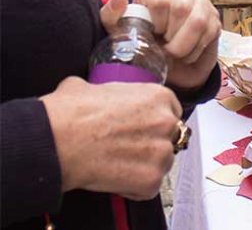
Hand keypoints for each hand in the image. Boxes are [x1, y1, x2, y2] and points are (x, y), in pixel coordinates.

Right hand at [41, 77, 181, 199]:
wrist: (57, 141)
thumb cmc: (71, 114)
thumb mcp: (91, 87)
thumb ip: (108, 91)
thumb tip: (93, 92)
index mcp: (158, 96)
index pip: (170, 110)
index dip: (153, 122)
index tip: (142, 128)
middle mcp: (166, 122)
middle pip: (169, 136)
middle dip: (151, 143)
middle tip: (128, 147)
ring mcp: (161, 152)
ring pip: (162, 162)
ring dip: (144, 165)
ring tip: (118, 162)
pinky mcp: (151, 179)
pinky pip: (149, 187)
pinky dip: (134, 187)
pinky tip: (115, 177)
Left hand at [101, 0, 220, 90]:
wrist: (166, 60)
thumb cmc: (143, 40)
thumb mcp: (120, 31)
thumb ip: (112, 15)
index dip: (156, 22)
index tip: (152, 33)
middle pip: (181, 8)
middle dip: (171, 35)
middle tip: (163, 46)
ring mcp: (200, 1)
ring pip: (197, 21)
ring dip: (183, 45)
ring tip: (174, 52)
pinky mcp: (214, 18)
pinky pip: (209, 33)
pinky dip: (194, 50)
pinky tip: (185, 53)